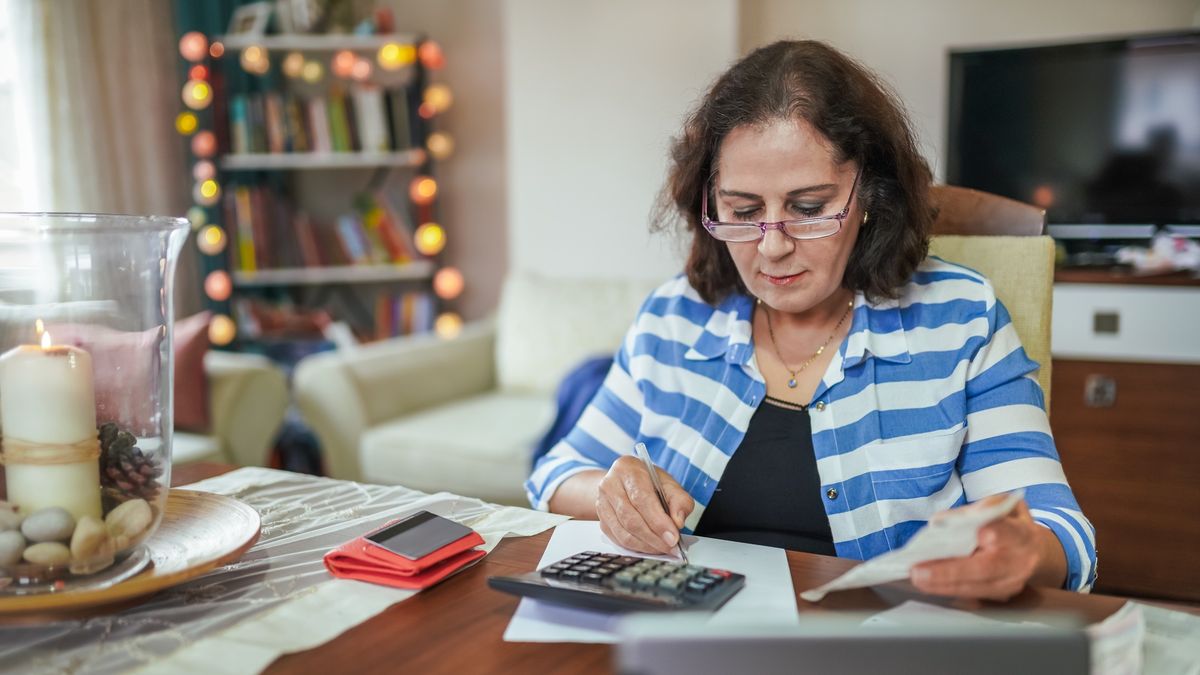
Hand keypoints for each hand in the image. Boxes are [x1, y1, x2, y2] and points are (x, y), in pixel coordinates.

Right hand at [595, 455, 693, 554]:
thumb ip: (679, 501)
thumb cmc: (650, 483)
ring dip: (646, 545)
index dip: (658, 521)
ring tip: (663, 548)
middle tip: (671, 546)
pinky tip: (650, 547)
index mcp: (627, 469)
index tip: (673, 537)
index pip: (641, 498)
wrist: (628, 483)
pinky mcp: (602, 520)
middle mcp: (610, 484)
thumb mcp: (670, 484)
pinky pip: (618, 539)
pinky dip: (637, 547)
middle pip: (630, 518)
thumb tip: (678, 522)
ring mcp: (602, 503)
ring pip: (623, 532)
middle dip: (653, 537)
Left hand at [909, 496, 1045, 600]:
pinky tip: (927, 584)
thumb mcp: (999, 505)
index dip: (996, 534)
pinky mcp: (1001, 595)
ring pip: (976, 587)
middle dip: (950, 571)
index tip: (981, 533)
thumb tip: (940, 521)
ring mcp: (1012, 582)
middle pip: (985, 568)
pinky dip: (948, 589)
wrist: (1035, 551)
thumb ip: (973, 510)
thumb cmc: (1009, 524)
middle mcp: (1020, 561)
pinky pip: (973, 595)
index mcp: (1021, 533)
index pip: (1008, 533)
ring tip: (917, 578)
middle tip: (920, 571)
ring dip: (943, 584)